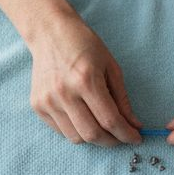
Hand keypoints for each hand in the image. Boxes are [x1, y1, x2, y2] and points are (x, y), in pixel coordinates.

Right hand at [27, 15, 141, 145]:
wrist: (49, 33)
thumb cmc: (84, 45)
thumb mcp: (111, 67)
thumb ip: (122, 99)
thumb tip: (134, 125)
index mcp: (86, 80)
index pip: (110, 120)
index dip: (126, 134)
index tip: (136, 138)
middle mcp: (64, 93)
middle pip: (92, 134)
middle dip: (112, 141)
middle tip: (121, 137)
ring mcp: (48, 101)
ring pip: (76, 138)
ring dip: (94, 138)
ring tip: (103, 127)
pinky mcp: (37, 106)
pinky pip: (61, 131)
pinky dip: (76, 131)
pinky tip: (84, 119)